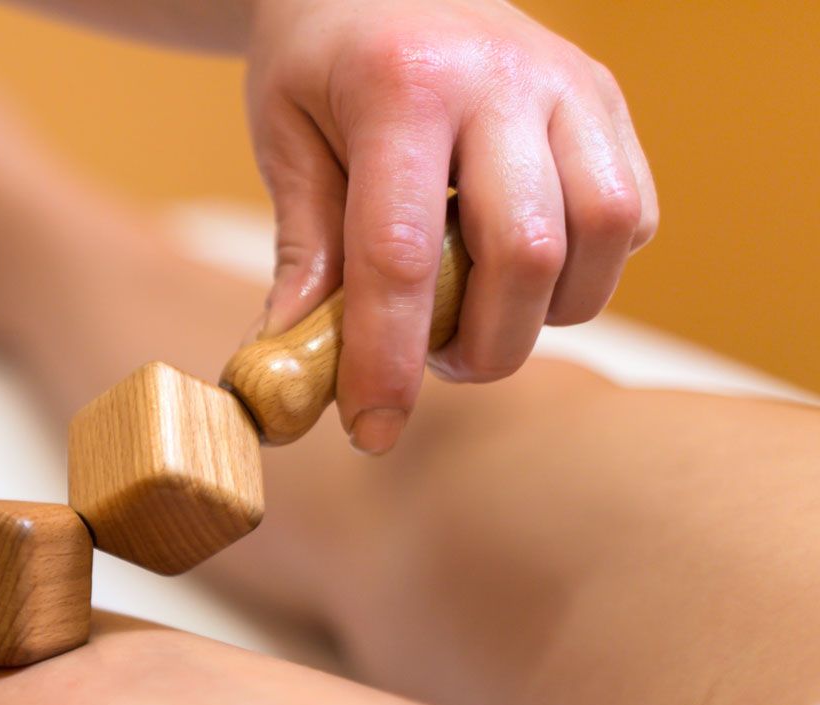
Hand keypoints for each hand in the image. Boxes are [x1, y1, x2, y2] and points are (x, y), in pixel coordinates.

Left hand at [244, 0, 657, 452]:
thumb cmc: (320, 64)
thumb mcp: (284, 141)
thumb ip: (302, 253)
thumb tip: (290, 368)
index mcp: (403, 88)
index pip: (400, 256)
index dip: (386, 361)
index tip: (370, 430)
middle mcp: (503, 79)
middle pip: (526, 256)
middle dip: (479, 345)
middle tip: (428, 359)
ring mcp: (571, 85)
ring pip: (601, 238)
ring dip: (541, 312)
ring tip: (472, 308)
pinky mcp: (608, 101)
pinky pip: (629, 218)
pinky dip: (583, 271)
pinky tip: (515, 262)